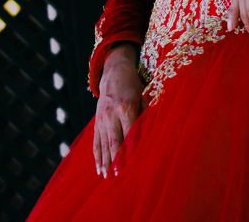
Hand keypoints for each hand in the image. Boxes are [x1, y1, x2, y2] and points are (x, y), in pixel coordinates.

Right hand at [93, 43, 142, 178]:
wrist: (114, 73)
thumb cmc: (134, 87)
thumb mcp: (143, 97)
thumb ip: (147, 115)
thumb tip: (153, 134)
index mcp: (126, 108)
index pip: (130, 133)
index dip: (131, 148)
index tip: (132, 163)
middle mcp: (111, 114)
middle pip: (114, 141)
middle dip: (115, 159)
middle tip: (116, 174)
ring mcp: (102, 119)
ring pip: (103, 143)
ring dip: (104, 161)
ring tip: (105, 176)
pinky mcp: (96, 121)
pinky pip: (96, 141)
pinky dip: (97, 155)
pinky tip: (98, 168)